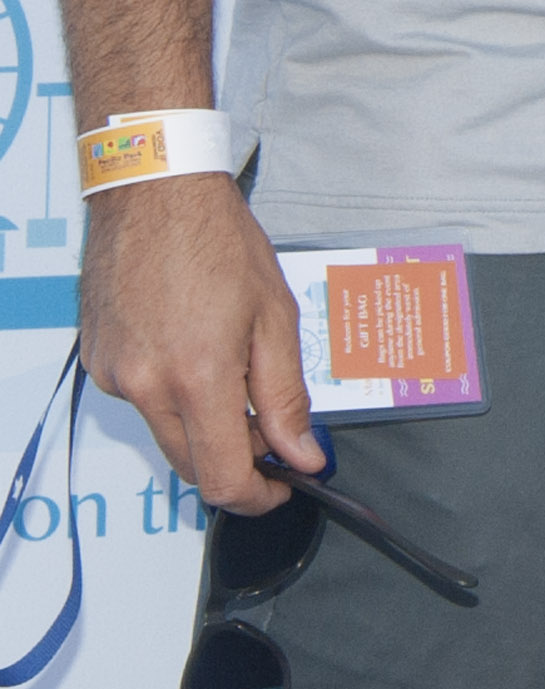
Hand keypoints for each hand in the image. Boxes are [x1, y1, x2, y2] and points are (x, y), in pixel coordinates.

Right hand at [77, 172, 321, 514]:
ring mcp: (115, 376)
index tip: (283, 484)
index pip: (222, 478)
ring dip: (203, 422)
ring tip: (230, 364)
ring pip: (166, 432)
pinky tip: (189, 343)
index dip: (258, 496)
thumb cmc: (217, 239)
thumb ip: (287, 396)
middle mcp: (146, 386)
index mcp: (198, 377)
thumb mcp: (274, 316)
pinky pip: (141, 400)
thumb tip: (303, 454)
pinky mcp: (97, 362)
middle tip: (270, 426)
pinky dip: (171, 392)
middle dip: (237, 459)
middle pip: (192, 464)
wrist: (154, 192)